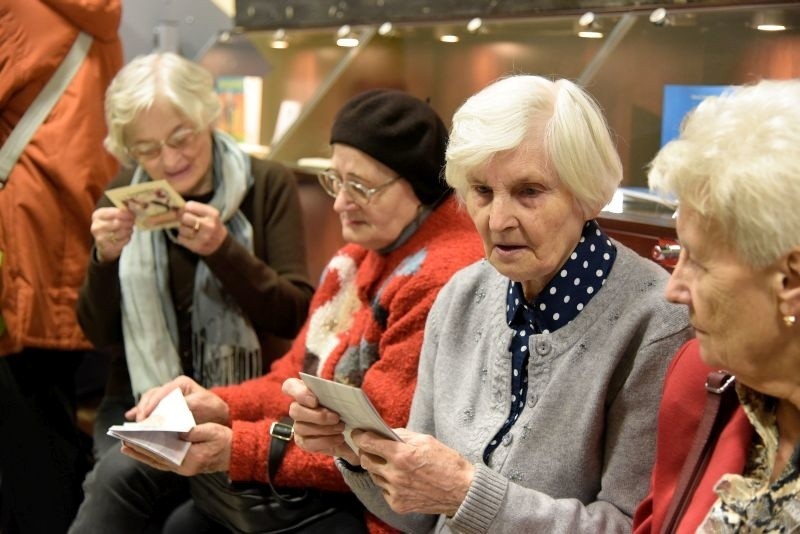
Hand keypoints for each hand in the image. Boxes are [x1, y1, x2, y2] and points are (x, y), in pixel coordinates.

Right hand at [90, 207, 134, 261]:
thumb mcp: (112, 215)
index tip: (132, 215)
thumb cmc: (110, 225)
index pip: (114, 213)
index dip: (126, 214)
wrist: (103, 243)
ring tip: (129, 229)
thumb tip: (134, 206)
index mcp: (98, 215)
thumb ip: (121, 211)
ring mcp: (100, 238)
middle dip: (128, 222)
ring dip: (128, 230)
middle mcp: (97, 226)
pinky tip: (127, 236)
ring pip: (121, 233)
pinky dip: (127, 238)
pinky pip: (122, 242)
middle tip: (133, 222)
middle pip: (118, 223)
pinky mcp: (107, 247)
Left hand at [121, 422, 232, 474]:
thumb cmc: (225, 441)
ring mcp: (183, 468)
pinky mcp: (184, 466)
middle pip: (157, 459)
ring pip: (158, 462)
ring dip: (143, 455)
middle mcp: (184, 467)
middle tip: (124, 443)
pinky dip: (152, 457)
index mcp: (190, 459)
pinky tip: (144, 451)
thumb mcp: (213, 432)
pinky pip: (164, 463)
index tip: (133, 440)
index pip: (163, 452)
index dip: (147, 446)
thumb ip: (196, 431)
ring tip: (128, 447)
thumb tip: (179, 430)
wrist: (236, 453)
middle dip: (140, 451)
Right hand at [126, 375, 229, 425]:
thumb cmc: (212, 408)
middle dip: (143, 408)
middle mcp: (172, 388)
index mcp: (181, 383)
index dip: (152, 404)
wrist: (217, 414)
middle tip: (139, 422)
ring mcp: (167, 396)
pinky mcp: (164, 405)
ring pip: (148, 400)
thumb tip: (168, 413)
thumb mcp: (202, 404)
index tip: (145, 416)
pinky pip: (149, 406)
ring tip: (134, 421)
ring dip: (140, 410)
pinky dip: (140, 411)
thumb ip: (185, 405)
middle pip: (152, 395)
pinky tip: (131, 417)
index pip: (162, 392)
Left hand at [176, 201, 226, 255]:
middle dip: (183, 219)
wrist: (220, 243)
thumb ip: (194, 208)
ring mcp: (204, 237)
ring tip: (190, 230)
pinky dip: (182, 237)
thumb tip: (174, 208)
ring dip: (183, 228)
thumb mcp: (208, 213)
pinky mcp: (197, 247)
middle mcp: (209, 226)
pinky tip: (190, 237)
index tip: (184, 211)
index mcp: (212, 214)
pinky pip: (180, 238)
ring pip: (181, 228)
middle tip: (187, 221)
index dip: (184, 208)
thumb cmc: (210, 224)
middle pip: (185, 217)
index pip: (190, 206)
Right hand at [282, 378, 359, 464]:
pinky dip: (325, 441)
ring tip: (341, 427)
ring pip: (301, 428)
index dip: (299, 392)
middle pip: (295, 410)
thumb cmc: (343, 408)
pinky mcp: (302, 441)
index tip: (315, 400)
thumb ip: (340, 394)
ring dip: (324, 429)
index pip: (290, 386)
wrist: (348, 430)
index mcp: (304, 391)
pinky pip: (308, 443)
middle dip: (317, 415)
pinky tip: (339, 438)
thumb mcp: (343, 399)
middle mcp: (297, 408)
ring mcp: (297, 426)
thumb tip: (346, 394)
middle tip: (336, 417)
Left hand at [353, 428, 474, 516]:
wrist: (462, 491)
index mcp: (402, 455)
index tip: (359, 433)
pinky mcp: (397, 505)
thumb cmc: (446, 462)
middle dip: (367, 452)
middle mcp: (395, 475)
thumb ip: (402, 436)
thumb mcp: (425, 440)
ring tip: (393, 464)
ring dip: (379, 468)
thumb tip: (383, 432)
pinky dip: (388, 483)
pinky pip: (383, 490)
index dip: (361, 436)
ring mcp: (395, 492)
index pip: (368, 443)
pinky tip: (401, 479)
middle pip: (366, 460)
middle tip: (373, 448)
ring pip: (374, 476)